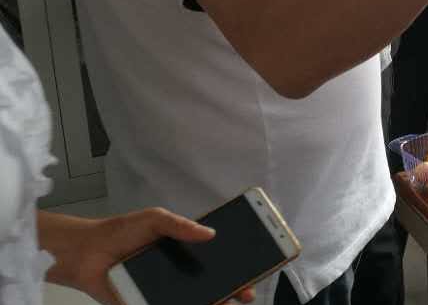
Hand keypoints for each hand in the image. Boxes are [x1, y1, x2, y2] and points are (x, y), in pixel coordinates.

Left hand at [41, 208, 255, 304]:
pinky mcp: (146, 304)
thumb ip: (180, 225)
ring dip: (213, 303)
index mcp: (181, 248)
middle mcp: (176, 272)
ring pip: (194, 300)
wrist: (85, 254)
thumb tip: (210, 233)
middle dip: (232, 288)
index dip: (235, 260)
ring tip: (225, 303)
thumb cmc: (119, 232)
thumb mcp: (154, 219)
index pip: (214, 256)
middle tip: (247, 292)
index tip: (254, 263)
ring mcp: (163, 291)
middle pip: (210, 282)